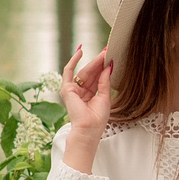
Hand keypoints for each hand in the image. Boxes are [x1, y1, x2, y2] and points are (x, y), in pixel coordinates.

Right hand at [60, 45, 111, 170]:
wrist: (89, 129)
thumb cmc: (97, 119)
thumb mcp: (105, 97)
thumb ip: (105, 81)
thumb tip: (109, 66)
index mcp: (90, 95)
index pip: (97, 77)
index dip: (104, 67)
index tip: (111, 57)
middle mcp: (81, 91)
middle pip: (91, 73)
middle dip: (100, 62)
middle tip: (109, 50)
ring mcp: (73, 89)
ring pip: (84, 71)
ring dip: (93, 61)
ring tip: (104, 52)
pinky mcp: (66, 88)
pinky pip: (68, 71)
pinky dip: (73, 60)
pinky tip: (80, 51)